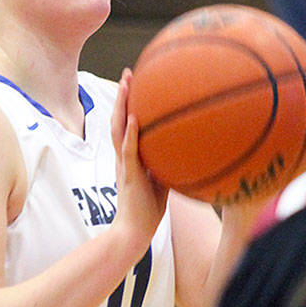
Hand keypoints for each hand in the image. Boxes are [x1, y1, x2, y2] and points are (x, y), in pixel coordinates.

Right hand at [111, 69, 168, 253]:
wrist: (133, 233)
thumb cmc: (148, 212)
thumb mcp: (162, 183)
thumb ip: (169, 166)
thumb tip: (188, 153)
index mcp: (129, 159)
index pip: (126, 126)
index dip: (128, 104)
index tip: (134, 84)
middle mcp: (123, 158)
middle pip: (118, 120)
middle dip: (122, 96)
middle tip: (127, 73)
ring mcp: (124, 165)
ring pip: (118, 130)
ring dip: (121, 106)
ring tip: (125, 84)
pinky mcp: (128, 176)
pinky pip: (128, 152)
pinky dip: (130, 134)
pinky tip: (134, 117)